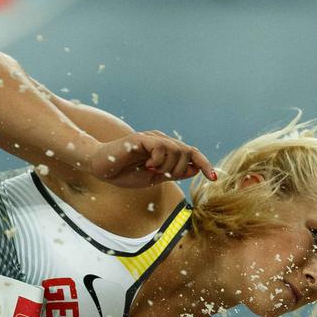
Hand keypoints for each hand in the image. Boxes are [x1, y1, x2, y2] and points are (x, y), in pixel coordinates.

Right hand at [87, 131, 217, 187]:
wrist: (102, 169)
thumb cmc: (125, 174)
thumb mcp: (154, 178)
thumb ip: (174, 173)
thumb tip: (196, 170)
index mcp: (165, 150)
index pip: (192, 153)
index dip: (205, 164)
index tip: (214, 178)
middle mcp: (161, 141)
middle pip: (187, 152)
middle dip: (179, 169)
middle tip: (160, 175)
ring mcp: (152, 138)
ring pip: (176, 150)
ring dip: (167, 167)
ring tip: (150, 170)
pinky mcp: (142, 138)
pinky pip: (161, 148)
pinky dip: (158, 161)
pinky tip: (146, 165)